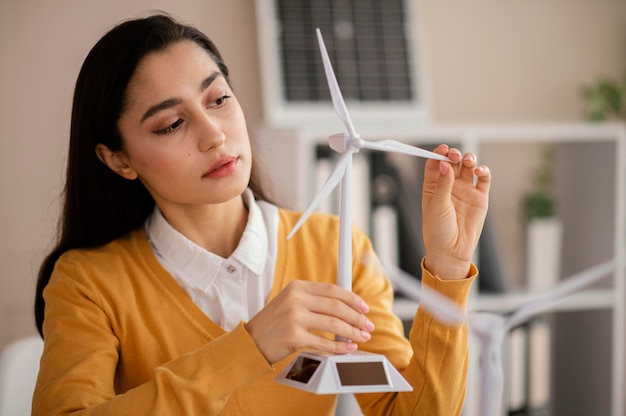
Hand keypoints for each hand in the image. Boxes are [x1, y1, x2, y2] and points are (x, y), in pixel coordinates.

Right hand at [244, 281, 373, 363]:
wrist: (251, 342)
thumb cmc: (274, 324)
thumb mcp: (290, 302)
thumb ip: (314, 301)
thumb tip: (347, 309)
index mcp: (297, 287)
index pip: (333, 289)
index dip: (353, 299)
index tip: (364, 308)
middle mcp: (295, 299)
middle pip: (337, 306)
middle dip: (357, 317)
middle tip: (368, 326)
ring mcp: (294, 317)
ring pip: (334, 324)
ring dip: (353, 332)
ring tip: (362, 337)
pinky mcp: (294, 336)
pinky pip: (324, 343)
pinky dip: (340, 347)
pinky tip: (348, 348)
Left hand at [422, 144, 490, 279]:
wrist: (452, 251)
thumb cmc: (438, 231)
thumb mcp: (437, 205)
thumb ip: (442, 184)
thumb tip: (443, 163)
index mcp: (433, 186)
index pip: (436, 163)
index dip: (439, 154)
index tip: (443, 149)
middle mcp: (449, 185)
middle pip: (453, 162)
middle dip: (454, 155)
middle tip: (455, 156)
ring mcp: (465, 190)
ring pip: (468, 167)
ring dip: (469, 159)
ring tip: (468, 161)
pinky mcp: (480, 197)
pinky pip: (483, 179)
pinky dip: (483, 171)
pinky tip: (480, 171)